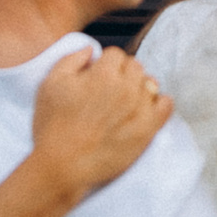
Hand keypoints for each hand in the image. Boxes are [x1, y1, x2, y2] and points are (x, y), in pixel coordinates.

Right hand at [26, 46, 171, 199]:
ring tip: (125, 101)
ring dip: (139, 87)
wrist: (62, 166)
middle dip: (123, 73)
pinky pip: (166, 105)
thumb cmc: (53, 126)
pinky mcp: (148, 130)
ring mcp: (139, 109)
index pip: (115, 54)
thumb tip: (91, 50)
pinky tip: (145, 109)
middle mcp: (125, 88)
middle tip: (109, 90)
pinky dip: (159, 103)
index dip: (104, 64)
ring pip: (150, 84)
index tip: (97, 76)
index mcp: (103, 74)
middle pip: (135, 66)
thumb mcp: (50, 84)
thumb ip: (71, 59)